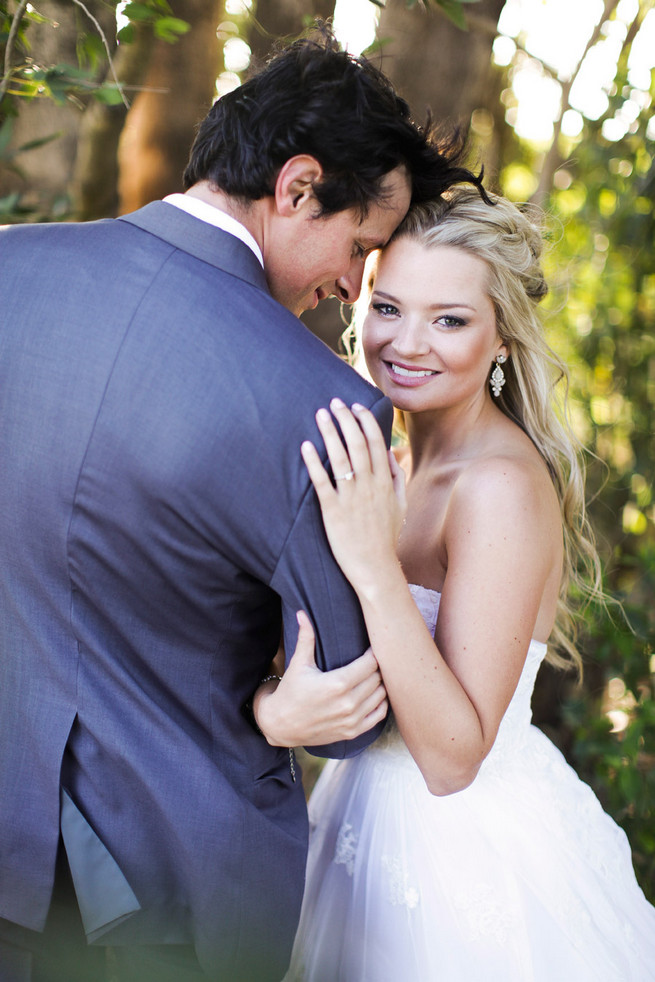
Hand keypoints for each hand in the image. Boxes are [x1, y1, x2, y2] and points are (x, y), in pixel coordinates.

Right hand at [253, 611, 387, 746]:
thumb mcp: (298, 664)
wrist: (281, 725)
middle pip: (378, 678)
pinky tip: (375, 694)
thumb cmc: (290, 691)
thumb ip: (306, 638)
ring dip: (380, 684)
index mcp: (337, 684)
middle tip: (374, 659)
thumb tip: (302, 613)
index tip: (372, 647)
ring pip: (381, 696)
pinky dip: (381, 703)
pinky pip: (379, 715)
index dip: (374, 653)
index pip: (370, 664)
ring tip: (374, 674)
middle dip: (378, 667)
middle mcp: (348, 703)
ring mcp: (352, 720)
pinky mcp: (352, 732)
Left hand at [301, 399, 406, 592]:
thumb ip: (397, 478)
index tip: (356, 406)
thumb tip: (390, 454)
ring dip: (330, 432)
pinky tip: (306, 446)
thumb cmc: (386, 538)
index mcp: (385, 483)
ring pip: (340, 458)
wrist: (375, 568)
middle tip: (334, 402)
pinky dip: (313, 462)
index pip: (376, 443)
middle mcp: (369, 486)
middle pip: (358, 444)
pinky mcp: (333, 511)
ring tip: (320, 414)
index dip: (365, 421)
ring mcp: (351, 498)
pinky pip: (322, 482)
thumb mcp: (400, 506)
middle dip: (346, 420)